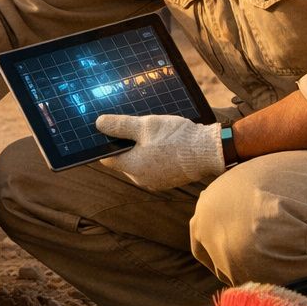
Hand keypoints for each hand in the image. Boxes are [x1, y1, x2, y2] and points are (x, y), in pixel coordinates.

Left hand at [94, 114, 224, 191]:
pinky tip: (164, 144)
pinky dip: (155, 156)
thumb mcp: (145, 126)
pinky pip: (153, 167)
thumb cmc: (176, 138)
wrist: (208, 151)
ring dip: (142, 149)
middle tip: (137, 127)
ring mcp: (155, 182)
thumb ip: (120, 126)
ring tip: (154, 134)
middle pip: (124, 160)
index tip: (112, 130)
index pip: (107, 158)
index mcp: (132, 167)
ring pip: (139, 163)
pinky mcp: (167, 181)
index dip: (107, 143)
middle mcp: (141, 179)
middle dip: (127, 144)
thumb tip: (98, 124)